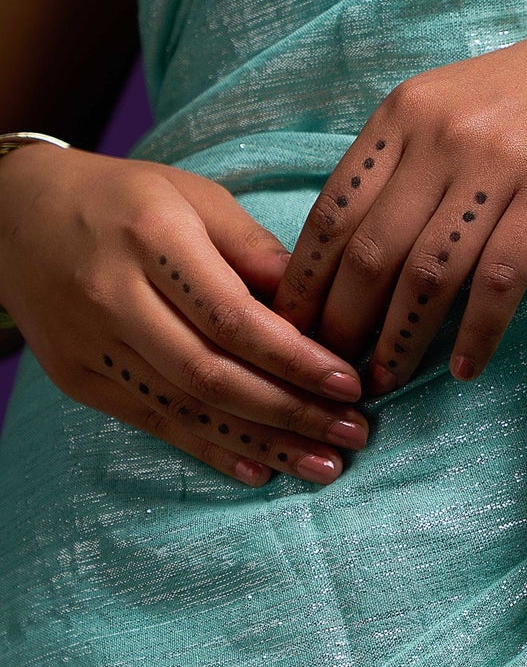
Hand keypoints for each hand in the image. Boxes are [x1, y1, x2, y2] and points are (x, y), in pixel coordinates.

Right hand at [0, 144, 370, 485]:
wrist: (14, 217)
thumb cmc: (125, 200)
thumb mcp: (193, 198)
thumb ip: (255, 251)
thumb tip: (319, 309)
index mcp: (153, 238)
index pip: (234, 316)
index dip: (296, 359)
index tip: (351, 383)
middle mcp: (115, 295)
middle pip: (213, 372)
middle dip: (292, 411)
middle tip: (353, 434)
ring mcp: (91, 343)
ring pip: (186, 407)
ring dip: (263, 442)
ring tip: (323, 466)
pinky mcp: (78, 379)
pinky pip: (154, 423)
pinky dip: (211, 449)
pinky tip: (260, 469)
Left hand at [272, 29, 526, 389]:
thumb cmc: (514, 103)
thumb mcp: (439, 112)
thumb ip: (393, 170)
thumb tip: (341, 264)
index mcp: (400, 116)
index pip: (333, 213)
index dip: (305, 282)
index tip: (291, 330)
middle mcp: (441, 137)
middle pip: (373, 251)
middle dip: (344, 322)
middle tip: (332, 369)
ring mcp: (499, 165)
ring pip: (431, 272)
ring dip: (401, 338)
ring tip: (385, 381)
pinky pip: (502, 279)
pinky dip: (479, 332)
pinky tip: (463, 369)